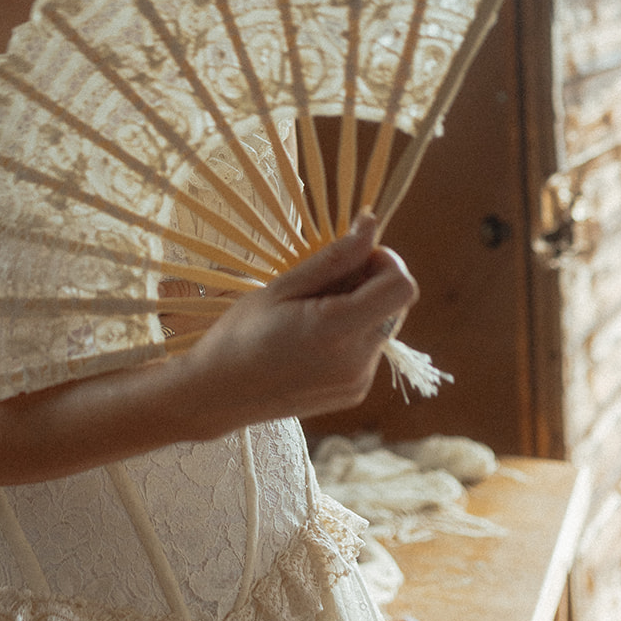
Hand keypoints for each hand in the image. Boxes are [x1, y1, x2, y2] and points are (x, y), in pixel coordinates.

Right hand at [180, 213, 418, 432]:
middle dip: (369, 283)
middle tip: (322, 283)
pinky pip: (369, 348)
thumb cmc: (240, 335)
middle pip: (395, 304)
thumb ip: (334, 258)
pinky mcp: (354, 392)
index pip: (402, 287)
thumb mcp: (282, 287)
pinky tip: (311, 337)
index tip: (352, 257)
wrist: (218, 395)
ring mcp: (358, 381)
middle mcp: (358, 361)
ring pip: (383, 325)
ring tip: (311, 312)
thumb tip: (370, 225)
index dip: (385, 263)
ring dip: (360, 308)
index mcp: (337, 330)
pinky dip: (351, 332)